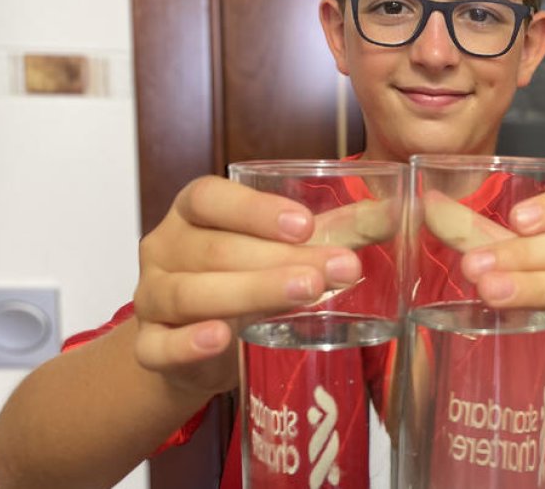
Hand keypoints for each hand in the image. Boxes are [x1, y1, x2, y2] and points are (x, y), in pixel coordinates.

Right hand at [131, 176, 367, 398]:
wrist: (196, 348)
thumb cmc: (243, 280)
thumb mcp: (282, 249)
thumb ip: (333, 230)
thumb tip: (396, 213)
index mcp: (194, 213)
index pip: (210, 197)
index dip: (255, 209)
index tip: (306, 224)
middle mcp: (165, 248)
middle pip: (215, 249)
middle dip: (279, 259)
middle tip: (337, 269)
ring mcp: (150, 297)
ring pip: (189, 293)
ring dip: (249, 293)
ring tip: (304, 295)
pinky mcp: (148, 346)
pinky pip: (158, 345)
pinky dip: (188, 343)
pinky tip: (221, 337)